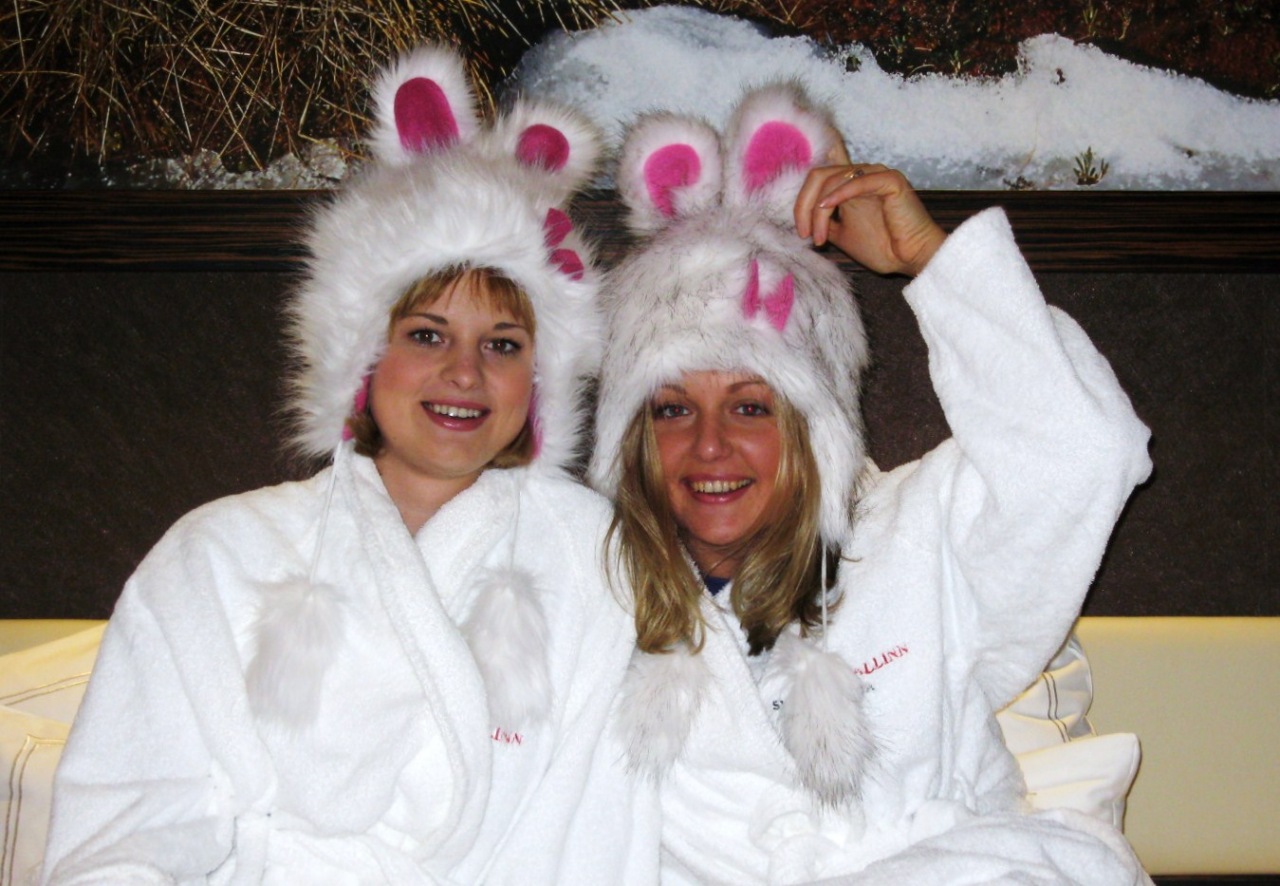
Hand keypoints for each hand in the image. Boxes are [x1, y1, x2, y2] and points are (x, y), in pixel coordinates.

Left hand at [795, 149, 945, 276]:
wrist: (911, 259)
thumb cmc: (883, 248)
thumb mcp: (841, 234)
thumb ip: (824, 219)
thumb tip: (802, 215)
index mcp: (851, 185)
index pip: (818, 176)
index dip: (801, 198)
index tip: (801, 230)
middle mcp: (863, 174)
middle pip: (819, 175)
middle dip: (804, 205)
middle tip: (804, 233)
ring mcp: (877, 174)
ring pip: (833, 179)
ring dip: (819, 211)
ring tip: (819, 238)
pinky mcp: (890, 180)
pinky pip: (857, 180)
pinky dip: (837, 195)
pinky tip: (825, 209)